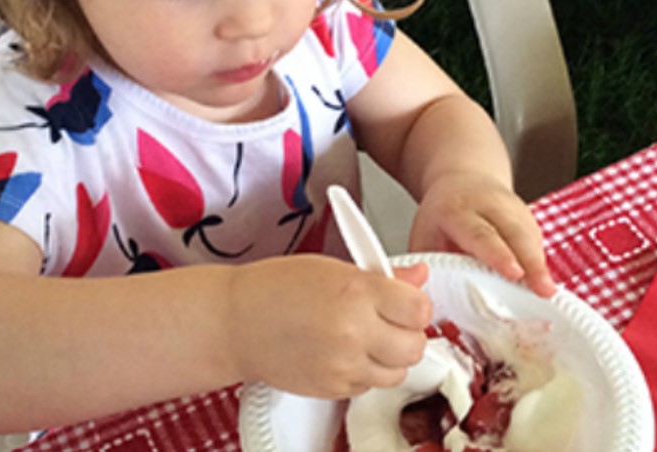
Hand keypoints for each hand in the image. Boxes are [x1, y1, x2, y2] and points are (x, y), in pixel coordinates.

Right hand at [227, 256, 431, 398]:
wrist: (236, 321)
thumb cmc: (277, 287)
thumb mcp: (333, 267)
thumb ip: (383, 275)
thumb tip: (418, 275)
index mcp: (356, 291)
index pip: (419, 308)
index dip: (415, 305)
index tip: (405, 301)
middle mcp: (353, 331)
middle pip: (416, 346)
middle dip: (407, 333)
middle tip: (389, 320)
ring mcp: (344, 364)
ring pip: (398, 372)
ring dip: (390, 356)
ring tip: (365, 336)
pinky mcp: (333, 389)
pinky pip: (370, 386)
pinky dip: (365, 372)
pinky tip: (345, 351)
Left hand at [409, 173, 555, 297]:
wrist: (460, 180)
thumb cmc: (441, 216)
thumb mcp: (424, 235)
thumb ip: (429, 267)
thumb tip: (430, 303)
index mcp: (456, 210)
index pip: (479, 233)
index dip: (498, 254)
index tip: (514, 273)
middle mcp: (488, 205)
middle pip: (514, 234)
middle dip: (531, 262)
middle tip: (544, 289)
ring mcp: (512, 208)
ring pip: (530, 238)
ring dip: (540, 267)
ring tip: (548, 293)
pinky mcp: (528, 218)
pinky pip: (537, 242)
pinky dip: (540, 264)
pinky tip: (542, 283)